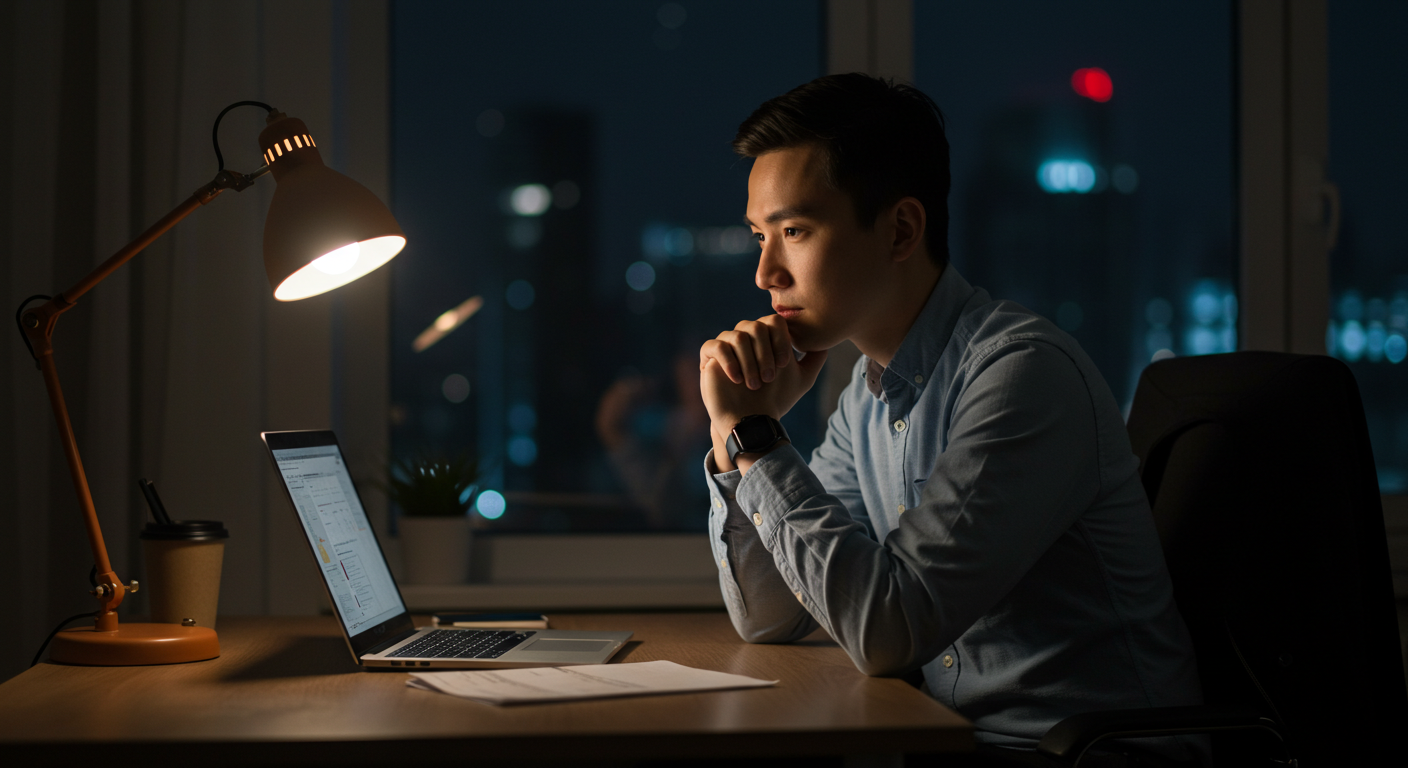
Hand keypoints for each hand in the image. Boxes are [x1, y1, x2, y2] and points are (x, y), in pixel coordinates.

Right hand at [699, 322, 827, 472]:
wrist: (752, 421)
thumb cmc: (776, 399)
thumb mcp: (803, 378)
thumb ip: (815, 358)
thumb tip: (825, 341)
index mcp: (766, 337)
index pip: (774, 321)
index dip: (781, 341)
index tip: (785, 365)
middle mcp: (746, 336)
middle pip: (756, 325)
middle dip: (766, 353)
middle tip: (770, 378)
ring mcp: (726, 345)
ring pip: (738, 336)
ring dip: (750, 362)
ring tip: (754, 384)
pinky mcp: (709, 356)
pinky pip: (716, 346)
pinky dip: (729, 362)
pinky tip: (737, 379)